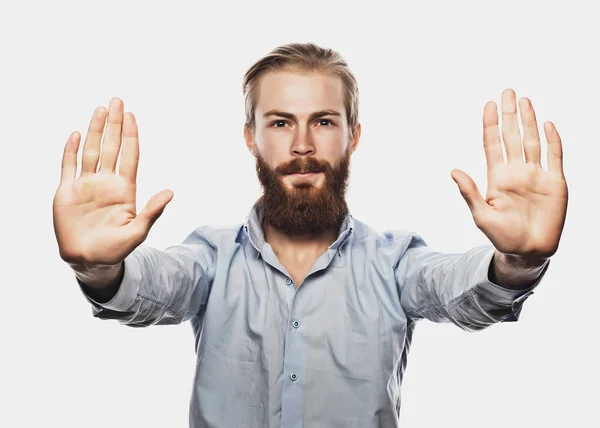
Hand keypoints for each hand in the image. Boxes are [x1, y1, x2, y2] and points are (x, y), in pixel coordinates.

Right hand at [53, 98, 173, 265]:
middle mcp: (106, 182)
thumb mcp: (138, 232)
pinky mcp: (67, 192)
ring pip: (92, 151)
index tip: (132, 116)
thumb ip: (152, 211)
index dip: (130, 136)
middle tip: (117, 101)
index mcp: (124, 189)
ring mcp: (86, 185)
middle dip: (114, 124)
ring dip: (95, 130)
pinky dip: (71, 150)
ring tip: (100, 109)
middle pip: (111, 147)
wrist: (89, 262)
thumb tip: (170, 192)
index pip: (129, 156)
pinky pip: (68, 166)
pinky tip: (76, 134)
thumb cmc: (116, 250)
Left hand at [451, 89, 567, 259]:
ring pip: (532, 142)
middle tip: (507, 91)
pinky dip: (552, 140)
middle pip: (512, 137)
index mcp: (498, 178)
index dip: (491, 125)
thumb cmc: (502, 236)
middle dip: (509, 115)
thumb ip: (469, 192)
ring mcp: (536, 175)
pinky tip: (547, 124)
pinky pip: (554, 157)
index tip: (489, 105)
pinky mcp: (554, 183)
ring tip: (524, 100)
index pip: (493, 145)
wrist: (527, 251)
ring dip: (529, 121)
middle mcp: (516, 172)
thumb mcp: (481, 215)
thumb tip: (453, 171)